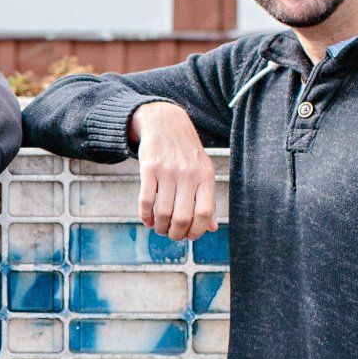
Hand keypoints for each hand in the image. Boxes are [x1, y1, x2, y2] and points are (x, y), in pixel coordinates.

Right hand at [130, 100, 217, 241]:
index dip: (197, 231)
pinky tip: (148, 220)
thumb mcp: (203, 171)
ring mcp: (168, 171)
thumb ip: (207, 199)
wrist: (166, 123)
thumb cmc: (187, 153)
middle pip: (182, 217)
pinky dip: (145, 216)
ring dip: (160, 228)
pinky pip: (146, 201)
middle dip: (176, 234)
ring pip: (163, 212)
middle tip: (172, 235)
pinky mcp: (149, 169)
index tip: (190, 236)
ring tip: (160, 228)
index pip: (205, 213)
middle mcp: (188, 174)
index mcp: (205, 177)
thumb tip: (212, 228)